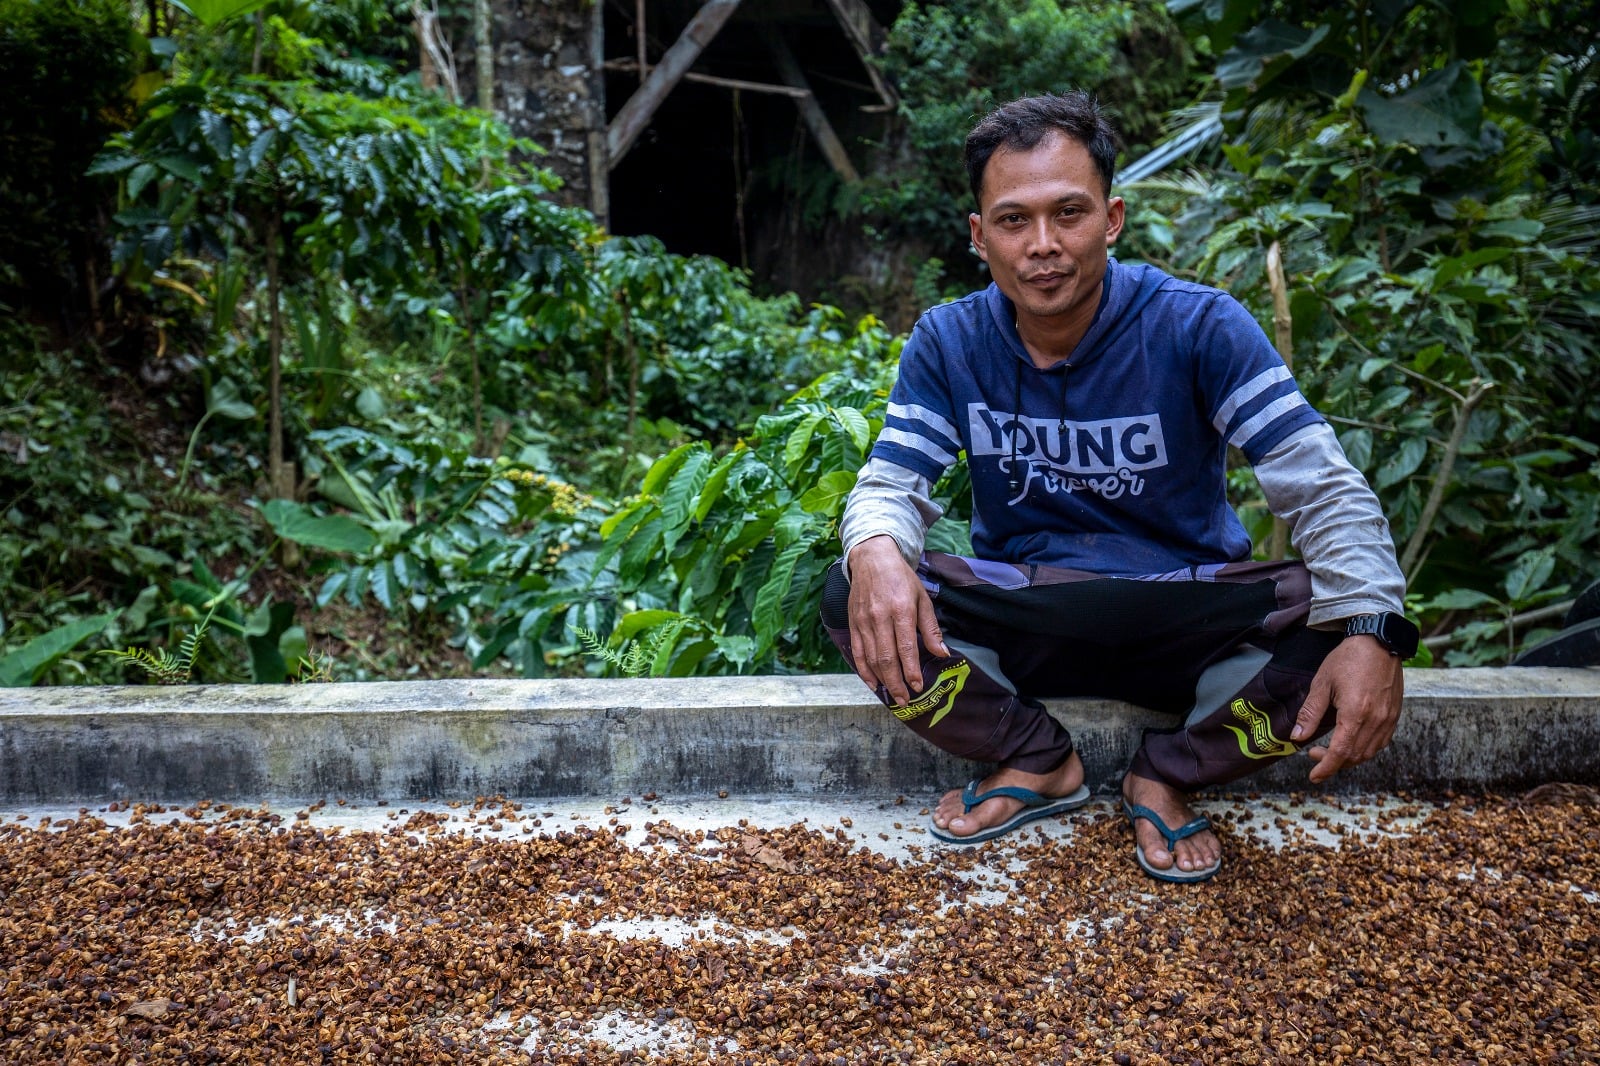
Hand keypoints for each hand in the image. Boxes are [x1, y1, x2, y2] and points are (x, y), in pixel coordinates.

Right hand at [846, 536, 947, 706]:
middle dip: (897, 683)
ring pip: (871, 658)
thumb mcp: (922, 598)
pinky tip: (873, 683)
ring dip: (882, 680)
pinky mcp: (853, 623)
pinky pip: (857, 652)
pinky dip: (864, 670)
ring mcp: (863, 621)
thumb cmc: (901, 578)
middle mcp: (880, 617)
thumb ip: (930, 628)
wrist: (872, 558)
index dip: (911, 671)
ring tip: (894, 695)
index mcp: (901, 610)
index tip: (918, 686)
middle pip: (886, 658)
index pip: (906, 648)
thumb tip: (941, 653)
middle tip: (906, 700)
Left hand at [1292, 634, 1404, 783]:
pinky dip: (1365, 749)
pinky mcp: (1395, 715)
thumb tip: (1297, 737)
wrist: (1379, 642)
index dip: (1325, 768)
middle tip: (1314, 753)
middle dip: (1333, 762)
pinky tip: (1351, 741)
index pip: (1340, 753)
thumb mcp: (1322, 684)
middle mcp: (1376, 721)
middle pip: (1354, 756)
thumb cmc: (1348, 659)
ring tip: (1331, 749)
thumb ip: (1310, 713)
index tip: (1314, 776)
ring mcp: (1388, 719)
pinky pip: (1381, 742)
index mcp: (1355, 714)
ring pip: (1369, 753)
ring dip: (1349, 758)